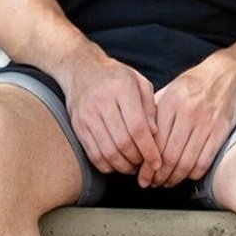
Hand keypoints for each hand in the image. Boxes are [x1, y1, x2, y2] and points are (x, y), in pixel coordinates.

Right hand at [57, 50, 162, 175]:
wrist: (81, 69)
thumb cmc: (117, 78)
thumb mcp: (139, 84)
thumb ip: (150, 108)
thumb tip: (155, 135)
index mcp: (122, 89)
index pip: (137, 128)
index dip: (149, 150)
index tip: (157, 163)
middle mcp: (101, 101)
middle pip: (123, 143)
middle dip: (137, 159)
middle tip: (145, 164)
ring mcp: (87, 114)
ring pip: (108, 152)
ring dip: (123, 166)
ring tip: (132, 166)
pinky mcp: (77, 126)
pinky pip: (93, 154)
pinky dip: (107, 165)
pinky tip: (116, 164)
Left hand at [143, 53, 235, 187]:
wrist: (227, 74)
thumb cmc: (195, 84)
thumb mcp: (170, 90)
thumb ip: (155, 112)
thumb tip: (138, 136)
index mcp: (171, 103)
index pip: (155, 142)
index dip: (147, 163)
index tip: (143, 175)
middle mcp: (188, 113)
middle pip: (169, 155)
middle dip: (158, 175)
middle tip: (153, 183)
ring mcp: (206, 124)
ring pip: (186, 162)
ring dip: (175, 178)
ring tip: (167, 182)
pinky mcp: (220, 132)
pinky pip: (204, 161)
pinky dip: (193, 174)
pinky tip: (187, 176)